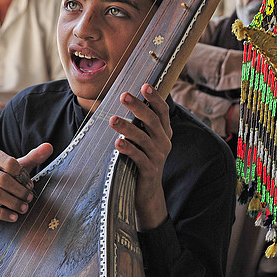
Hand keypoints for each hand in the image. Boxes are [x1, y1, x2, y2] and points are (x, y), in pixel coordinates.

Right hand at [0, 143, 52, 222]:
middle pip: (3, 179)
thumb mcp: (14, 169)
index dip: (23, 175)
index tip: (30, 186)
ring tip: (24, 208)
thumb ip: (31, 158)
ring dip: (13, 202)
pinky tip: (14, 217)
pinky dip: (3, 214)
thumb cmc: (0, 180)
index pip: (9, 162)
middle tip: (29, 199)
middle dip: (19, 191)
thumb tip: (49, 147)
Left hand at [109, 84, 170, 230]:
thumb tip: (126, 98)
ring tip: (112, 120)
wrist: (147, 191)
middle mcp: (164, 142)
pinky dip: (128, 149)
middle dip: (138, 107)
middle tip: (123, 95)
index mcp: (164, 132)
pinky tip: (117, 143)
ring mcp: (158, 156)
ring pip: (143, 138)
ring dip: (127, 127)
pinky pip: (139, 157)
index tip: (145, 85)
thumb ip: (140, 123)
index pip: (162, 111)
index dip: (155, 98)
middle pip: (152, 121)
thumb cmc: (142, 159)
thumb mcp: (145, 140)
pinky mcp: (149, 170)